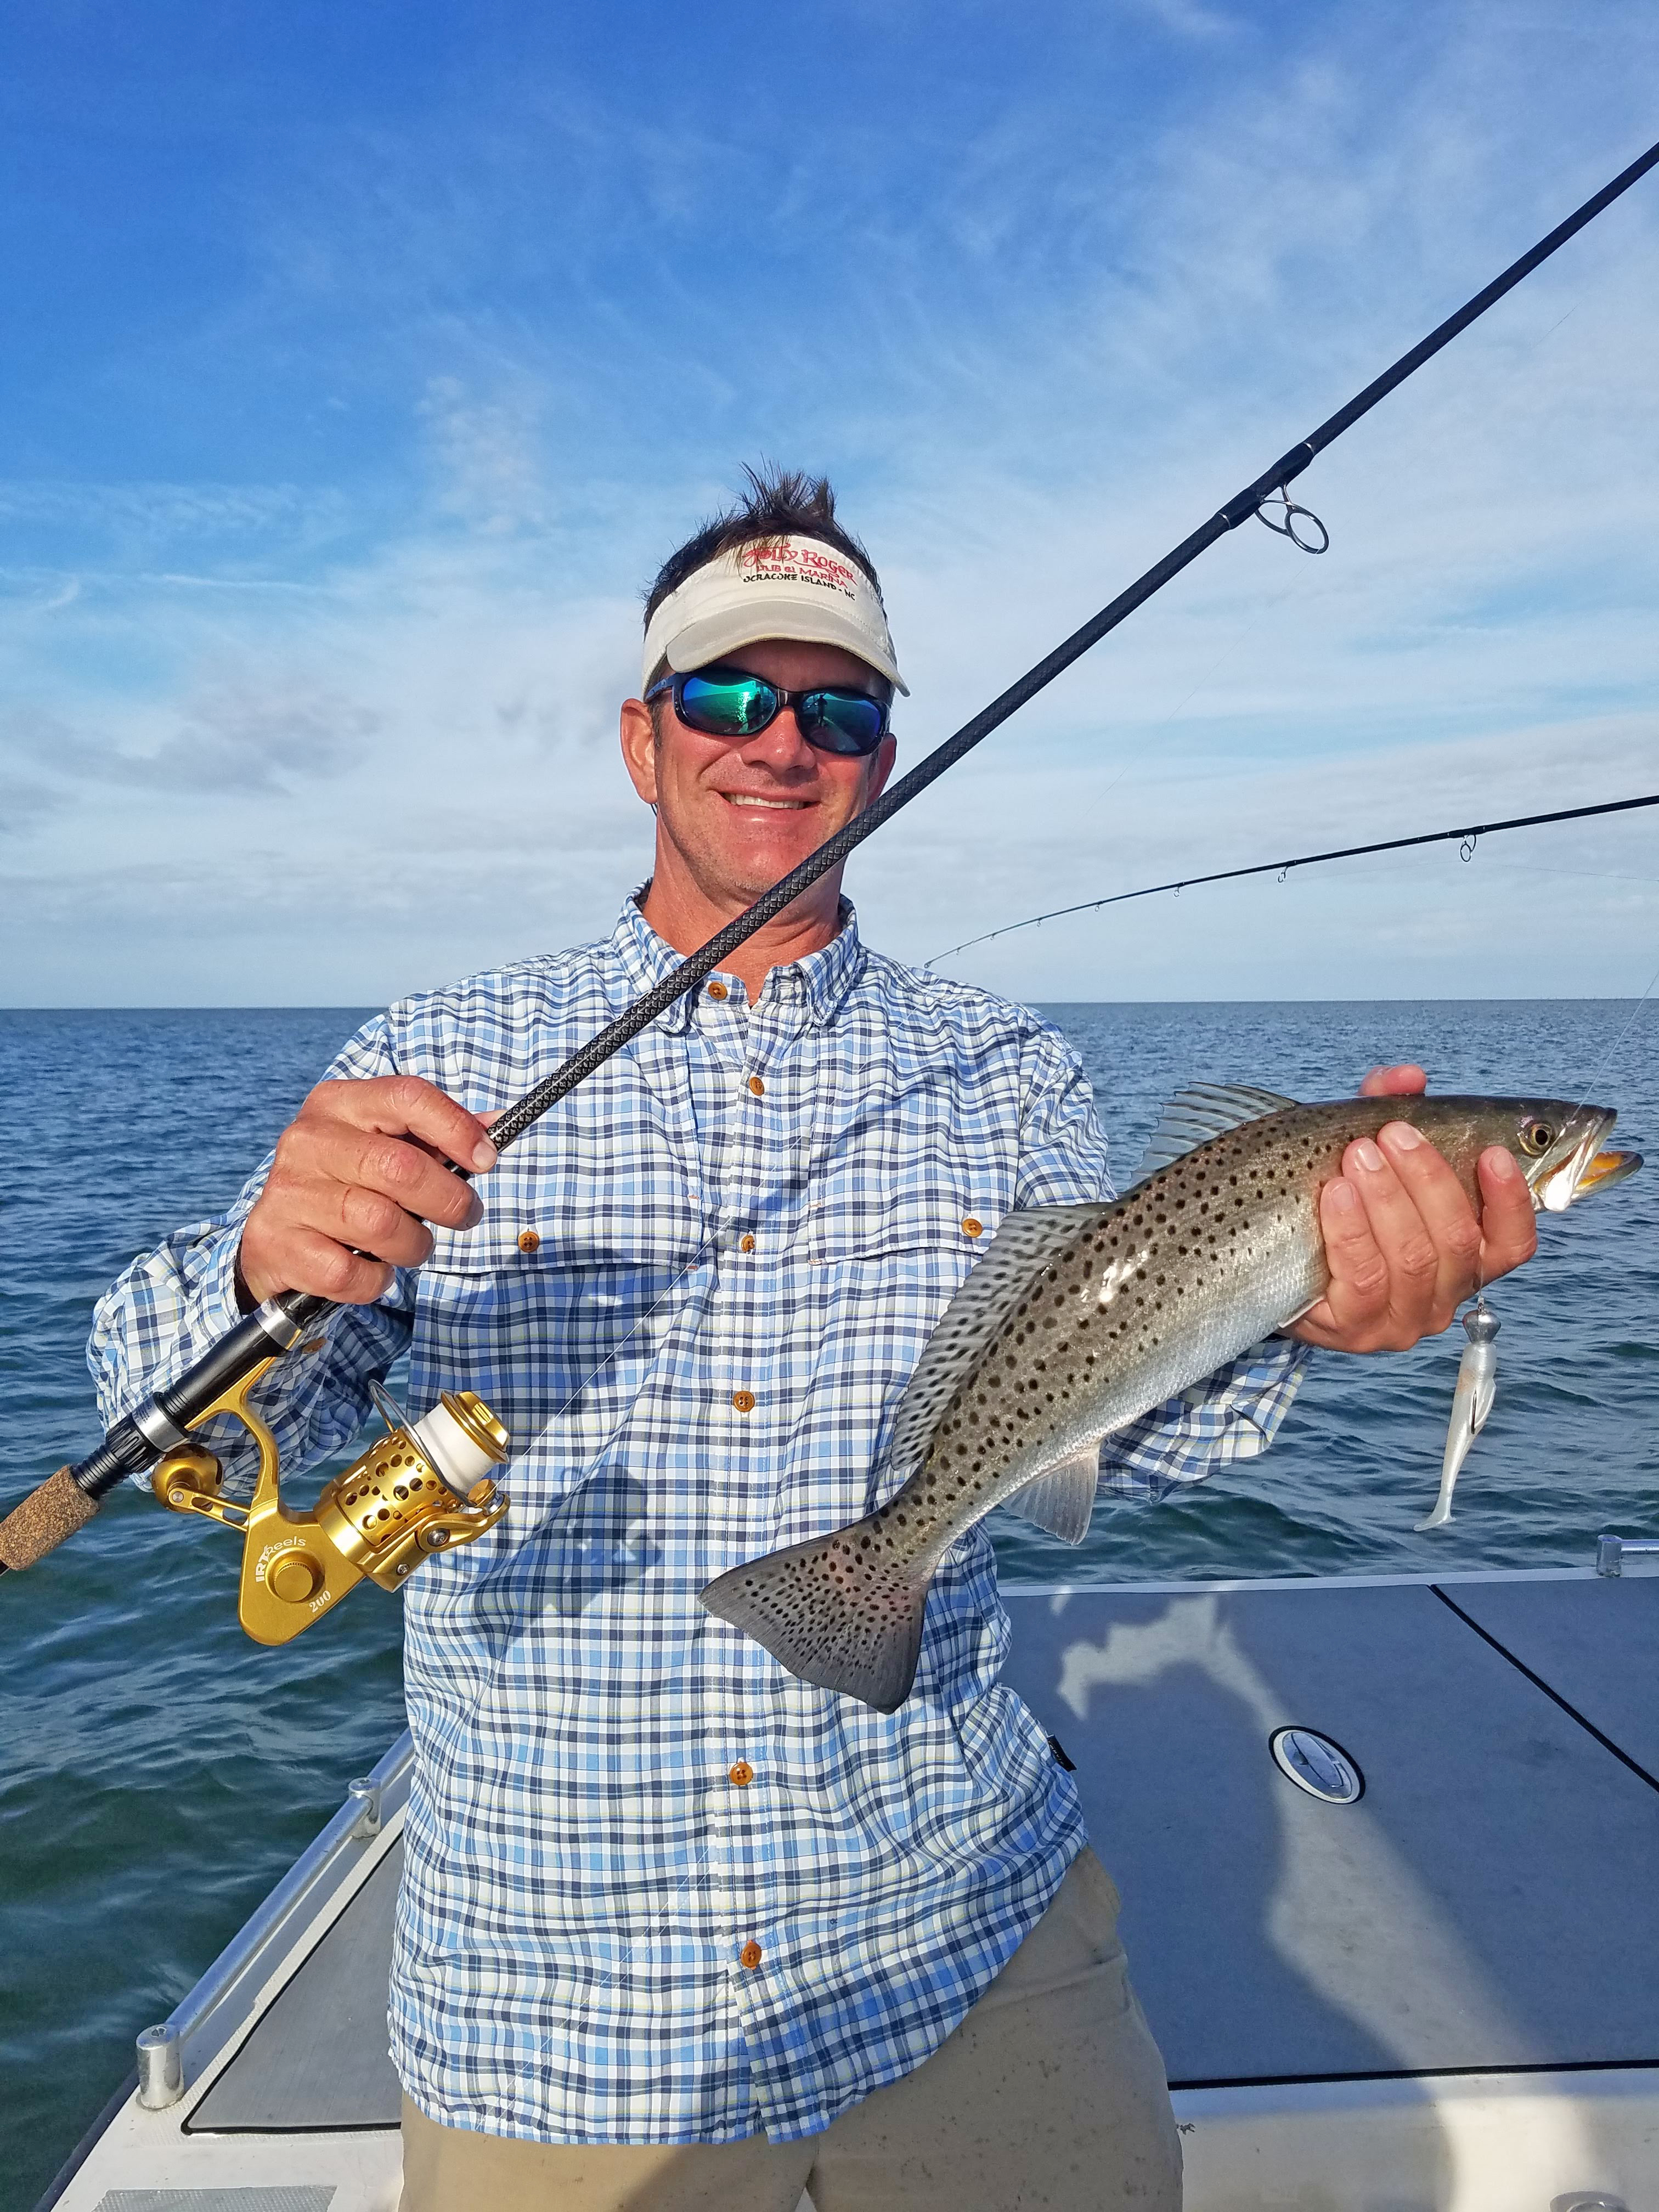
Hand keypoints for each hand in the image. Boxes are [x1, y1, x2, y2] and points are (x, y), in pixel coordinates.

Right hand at [237, 1076, 497, 1305]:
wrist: (276, 1240)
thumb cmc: (349, 1187)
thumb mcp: (386, 1149)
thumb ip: (437, 1135)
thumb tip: (498, 1125)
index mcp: (338, 1103)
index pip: (407, 1097)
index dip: (456, 1128)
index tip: (487, 1159)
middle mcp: (307, 1140)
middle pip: (401, 1167)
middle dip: (449, 1200)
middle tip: (465, 1216)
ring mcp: (288, 1192)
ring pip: (380, 1223)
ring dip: (414, 1245)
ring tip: (413, 1245)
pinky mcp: (278, 1244)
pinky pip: (350, 1271)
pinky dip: (375, 1280)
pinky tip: (372, 1269)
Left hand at [1285, 1063, 1537, 1353]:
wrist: (1272, 1261)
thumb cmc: (1339, 1204)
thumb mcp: (1368, 1156)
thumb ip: (1389, 1112)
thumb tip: (1407, 1077)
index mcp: (1465, 1259)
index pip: (1514, 1243)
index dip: (1511, 1201)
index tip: (1491, 1153)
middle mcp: (1444, 1296)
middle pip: (1457, 1241)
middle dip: (1427, 1179)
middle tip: (1392, 1133)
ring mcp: (1400, 1320)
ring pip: (1413, 1258)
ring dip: (1388, 1198)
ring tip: (1359, 1154)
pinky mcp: (1353, 1331)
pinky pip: (1362, 1278)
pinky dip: (1351, 1231)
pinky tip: (1336, 1194)